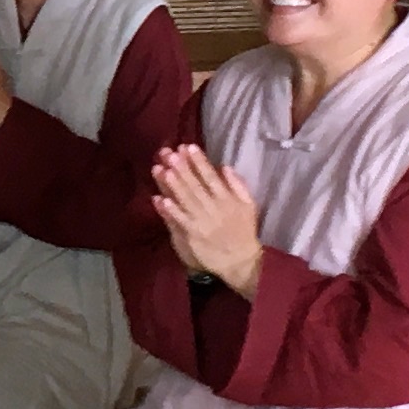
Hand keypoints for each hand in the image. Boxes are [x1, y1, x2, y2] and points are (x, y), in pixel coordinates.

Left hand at [147, 142, 263, 295]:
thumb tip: (224, 166)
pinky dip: (169, 211)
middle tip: (169, 153)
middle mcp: (213, 208)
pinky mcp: (191, 236)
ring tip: (161, 170)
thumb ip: (238, 185)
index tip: (188, 147)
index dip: (199, 161)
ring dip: (172, 185)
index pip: (210, 177)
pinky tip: (159, 199)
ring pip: (185, 200)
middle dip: (181, 169)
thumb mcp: (249, 205)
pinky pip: (179, 221)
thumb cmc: (243, 231)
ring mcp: (201, 222)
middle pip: (194, 186)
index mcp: (226, 199)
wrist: (239, 261)